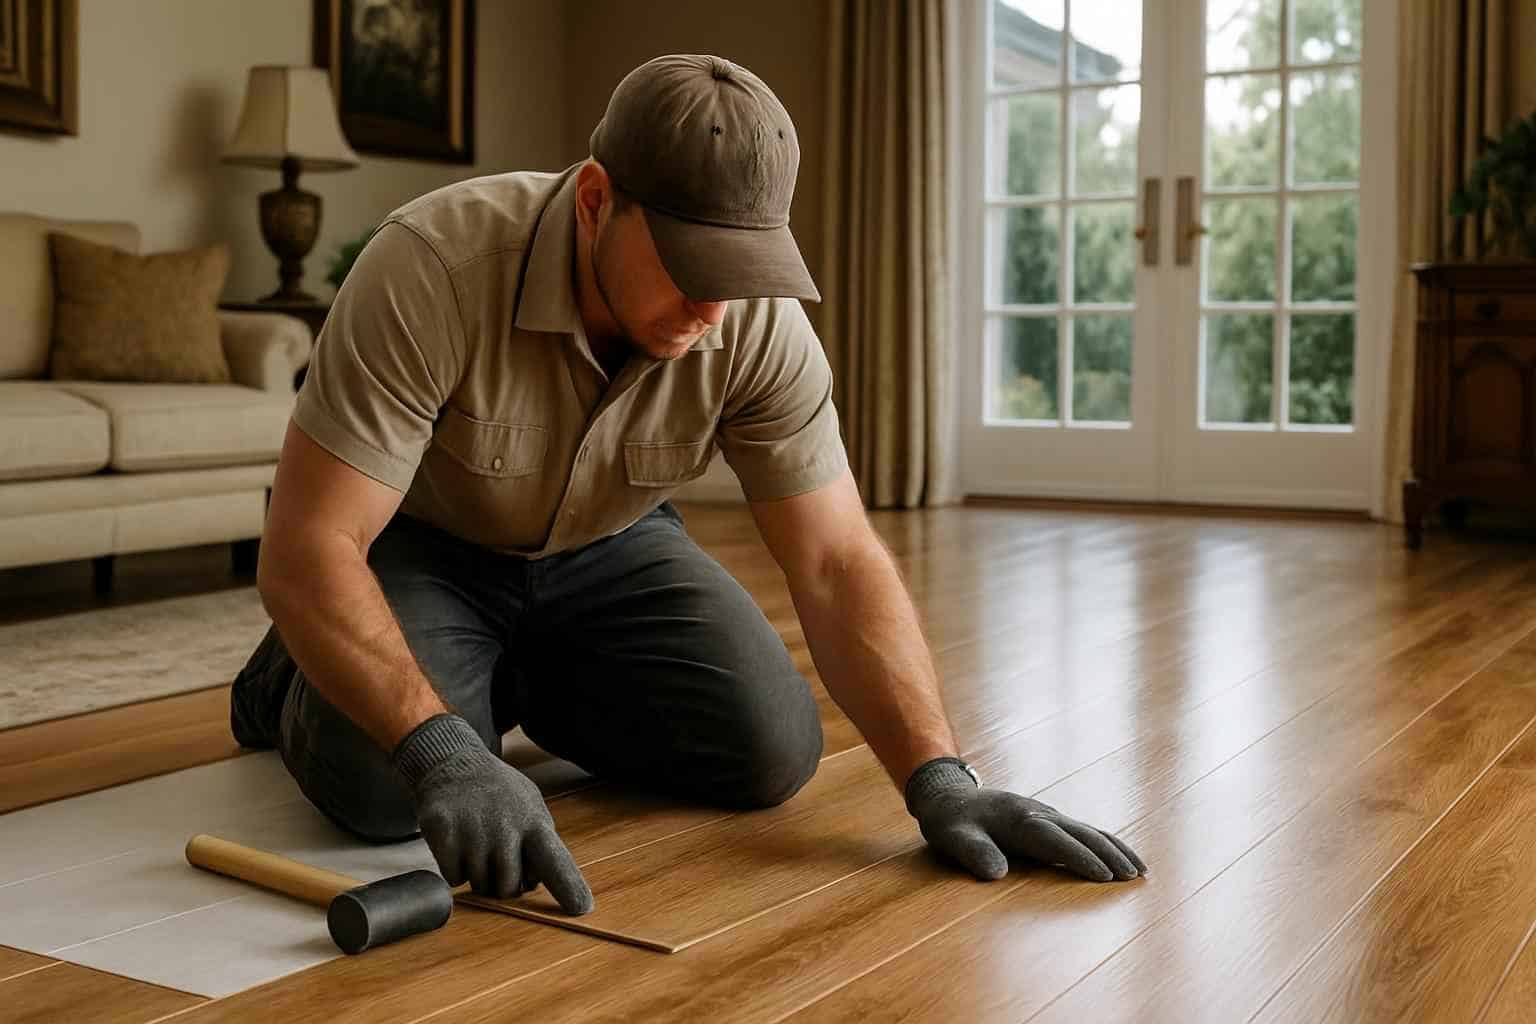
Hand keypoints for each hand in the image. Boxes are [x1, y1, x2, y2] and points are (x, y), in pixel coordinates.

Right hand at [391, 713, 593, 913]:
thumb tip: (537, 885)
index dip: (568, 886)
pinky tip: (459, 841)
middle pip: (509, 889)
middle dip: (503, 883)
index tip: (582, 909)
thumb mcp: (530, 808)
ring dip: (478, 874)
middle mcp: (506, 827)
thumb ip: (540, 844)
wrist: (455, 764)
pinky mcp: (444, 831)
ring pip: (479, 886)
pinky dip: (455, 869)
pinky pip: (454, 878)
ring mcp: (473, 830)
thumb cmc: (499, 795)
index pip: (555, 861)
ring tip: (477, 841)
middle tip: (496, 855)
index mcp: (534, 822)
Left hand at [905, 759, 1145, 882]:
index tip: (1105, 877)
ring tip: (1141, 871)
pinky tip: (1121, 857)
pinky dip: (1106, 843)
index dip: (1080, 857)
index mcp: (1018, 819)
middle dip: (1109, 854)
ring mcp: (1047, 815)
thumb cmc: (951, 821)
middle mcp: (1039, 814)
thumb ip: (972, 853)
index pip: (1055, 840)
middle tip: (1134, 878)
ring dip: (1115, 848)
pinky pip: (1084, 831)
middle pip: (1081, 833)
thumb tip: (995, 874)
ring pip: (1088, 830)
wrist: (949, 796)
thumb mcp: (952, 837)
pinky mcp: (1049, 820)